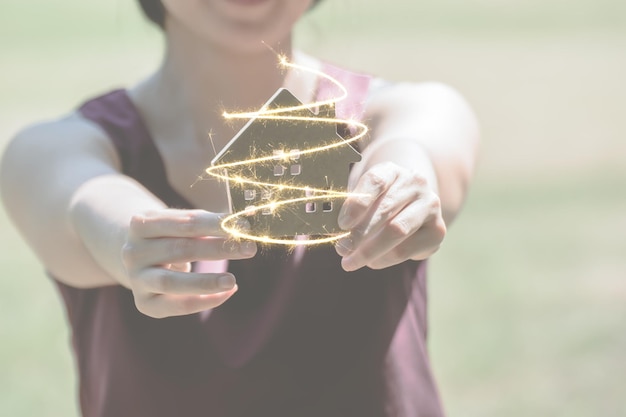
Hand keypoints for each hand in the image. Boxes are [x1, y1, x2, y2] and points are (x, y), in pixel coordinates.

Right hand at [121, 209, 255, 317]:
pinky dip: (203, 301)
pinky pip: (176, 305)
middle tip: (249, 249)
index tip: (244, 227)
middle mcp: (133, 252)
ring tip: (232, 281)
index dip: (216, 225)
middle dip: (218, 249)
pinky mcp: (144, 303)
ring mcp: (136, 279)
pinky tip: (227, 293)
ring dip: (205, 282)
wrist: (140, 258)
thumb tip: (245, 224)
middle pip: (180, 250)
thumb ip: (211, 223)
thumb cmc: (171, 235)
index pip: (185, 223)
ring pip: (171, 283)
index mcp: (141, 223)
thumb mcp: (183, 223)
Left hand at [335, 162, 445, 270]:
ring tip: (350, 261)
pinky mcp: (437, 230)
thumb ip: (348, 208)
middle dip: (360, 233)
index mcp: (392, 170)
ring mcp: (430, 205)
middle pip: (386, 210)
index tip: (342, 223)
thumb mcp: (363, 197)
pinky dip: (384, 259)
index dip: (357, 203)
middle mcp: (415, 184)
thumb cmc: (377, 202)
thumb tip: (330, 227)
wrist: (411, 204)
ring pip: (398, 231)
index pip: (376, 181)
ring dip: (370, 251)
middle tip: (342, 249)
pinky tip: (371, 262)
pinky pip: (406, 250)